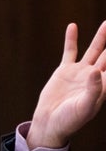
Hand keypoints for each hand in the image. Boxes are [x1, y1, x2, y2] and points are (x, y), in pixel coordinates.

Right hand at [27, 21, 105, 148]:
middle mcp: (95, 77)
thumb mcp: (84, 107)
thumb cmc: (70, 120)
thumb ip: (93, 89)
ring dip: (100, 38)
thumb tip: (95, 70)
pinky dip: (71, 39)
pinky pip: (70, 51)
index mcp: (104, 87)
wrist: (50, 123)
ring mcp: (80, 72)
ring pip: (94, 50)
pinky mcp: (65, 71)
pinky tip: (73, 27)